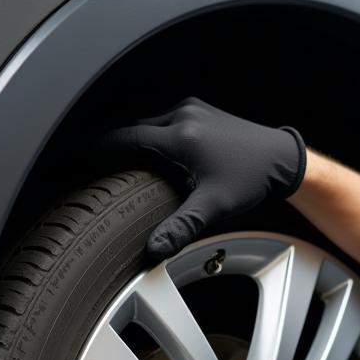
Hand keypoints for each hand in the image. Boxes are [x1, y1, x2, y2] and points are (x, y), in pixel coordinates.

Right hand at [97, 97, 305, 257]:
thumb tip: (153, 249)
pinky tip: (148, 152)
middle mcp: (182, 115)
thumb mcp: (214, 206)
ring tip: (116, 160)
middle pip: (132, 128)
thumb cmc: (251, 179)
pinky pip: (164, 119)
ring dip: (132, 138)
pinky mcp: (201, 111)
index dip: (96, 149)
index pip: (124, 138)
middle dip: (111, 145)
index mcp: (179, 135)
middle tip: (91, 163)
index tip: (76, 158)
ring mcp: (192, 109)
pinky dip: (150, 133)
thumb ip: (181, 227)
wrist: (282, 159)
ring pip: (148, 122)